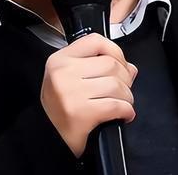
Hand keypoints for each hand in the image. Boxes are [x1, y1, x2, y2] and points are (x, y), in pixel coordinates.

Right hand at [40, 33, 137, 157]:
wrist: (47, 137)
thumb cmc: (60, 108)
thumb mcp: (70, 79)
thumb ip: (97, 67)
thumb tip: (130, 68)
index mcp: (60, 60)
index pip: (96, 41)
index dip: (115, 51)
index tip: (121, 64)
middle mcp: (63, 73)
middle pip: (111, 64)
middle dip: (125, 78)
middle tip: (124, 89)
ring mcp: (71, 92)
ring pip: (116, 85)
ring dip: (127, 96)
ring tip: (123, 103)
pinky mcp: (81, 113)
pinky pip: (116, 105)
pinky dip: (126, 111)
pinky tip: (124, 114)